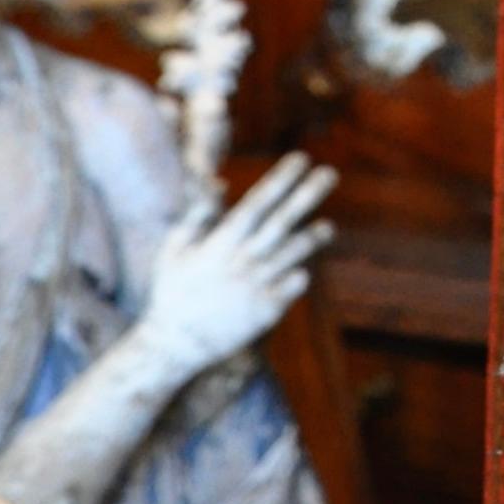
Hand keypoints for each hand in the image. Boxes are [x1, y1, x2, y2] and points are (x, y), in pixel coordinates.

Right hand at [136, 154, 334, 385]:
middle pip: (284, 219)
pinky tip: (304, 268)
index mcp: (222, 241)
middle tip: (330, 173)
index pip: (260, 200)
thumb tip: (222, 183)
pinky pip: (293, 285)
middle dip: (309, 193)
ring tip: (328, 228)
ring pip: (295, 252)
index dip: (282, 178)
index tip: (301, 158)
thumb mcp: (174, 247)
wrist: (175, 346)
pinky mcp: (266, 311)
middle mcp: (245, 259)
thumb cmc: (172, 292)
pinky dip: (300, 274)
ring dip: (314, 236)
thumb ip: (198, 213)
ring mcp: (258, 285)